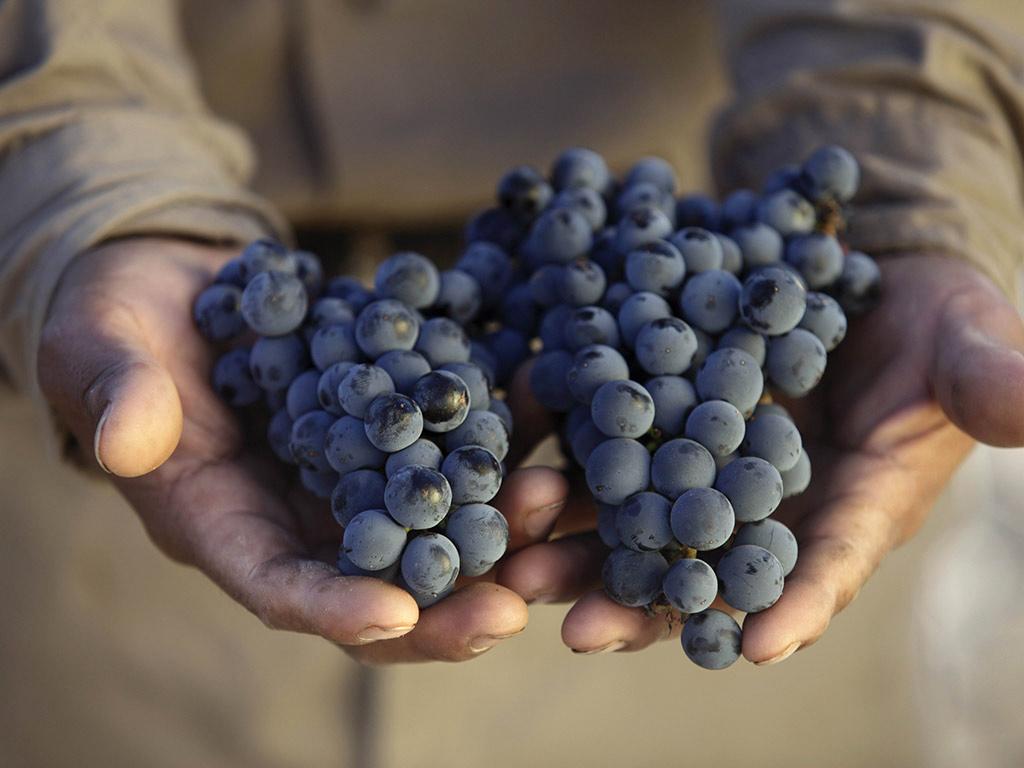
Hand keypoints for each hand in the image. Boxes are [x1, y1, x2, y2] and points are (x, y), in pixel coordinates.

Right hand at [37, 238, 569, 662]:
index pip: (280, 590)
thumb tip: (124, 440)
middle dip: (447, 600)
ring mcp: (351, 476)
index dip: (335, 611)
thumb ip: (116, 398)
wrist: (176, 289)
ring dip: (494, 525)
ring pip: (433, 523)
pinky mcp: (390, 428)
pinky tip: (544, 411)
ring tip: (550, 501)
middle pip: (380, 583)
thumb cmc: (115, 328)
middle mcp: (300, 517)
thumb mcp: (98, 353)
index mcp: (223, 524)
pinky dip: (497, 436)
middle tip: (516, 601)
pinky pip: (450, 445)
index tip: (396, 616)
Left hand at [498, 255, 1023, 662]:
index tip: (754, 644)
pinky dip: (566, 472)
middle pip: (703, 569)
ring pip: (638, 525)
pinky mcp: (663, 425)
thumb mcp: (968, 345)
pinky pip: (609, 456)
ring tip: (519, 572)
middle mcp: (769, 507)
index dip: (794, 604)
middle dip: (643, 603)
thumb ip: (989, 382)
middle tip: (578, 631)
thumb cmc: (934, 322)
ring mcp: (709, 469)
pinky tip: (515, 482)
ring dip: (578, 552)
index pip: (826, 567)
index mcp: (852, 508)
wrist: (861, 274)